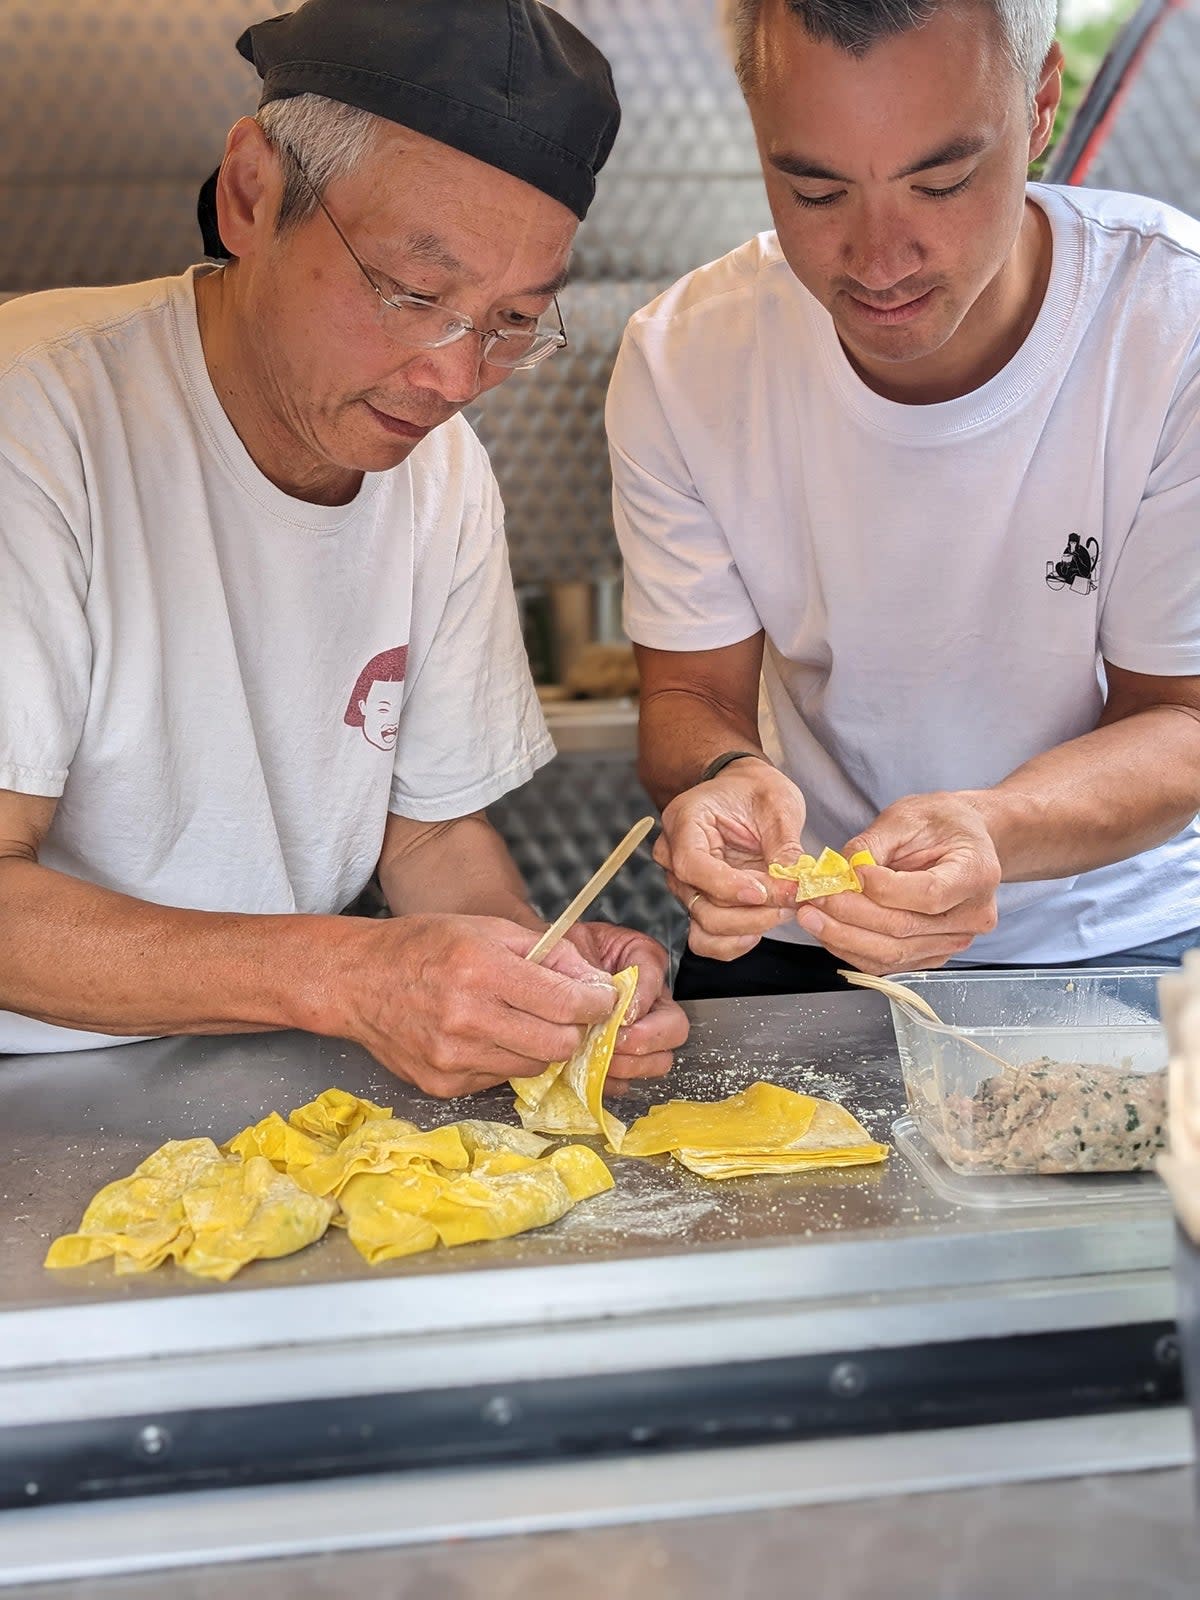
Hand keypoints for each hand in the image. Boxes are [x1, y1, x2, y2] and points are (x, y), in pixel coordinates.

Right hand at [333, 914, 618, 1096]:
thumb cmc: (424, 946)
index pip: (567, 1004)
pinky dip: (504, 1059)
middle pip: (559, 1044)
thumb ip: (549, 953)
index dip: (597, 1004)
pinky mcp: (442, 1085)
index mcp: (482, 970)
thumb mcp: (488, 928)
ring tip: (516, 1019)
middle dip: (572, 1028)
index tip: (602, 1000)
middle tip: (565, 1012)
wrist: (356, 980)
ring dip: (538, 1046)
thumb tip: (597, 982)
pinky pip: (499, 1079)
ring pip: (534, 1067)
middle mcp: (467, 1018)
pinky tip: (483, 1035)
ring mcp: (453, 1058)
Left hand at [564, 920, 688, 1078]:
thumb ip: (586, 962)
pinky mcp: (622, 1058)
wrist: (544, 971)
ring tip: (598, 1057)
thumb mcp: (572, 943)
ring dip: (629, 1064)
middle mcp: (651, 999)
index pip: (656, 978)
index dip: (641, 1001)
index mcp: (644, 960)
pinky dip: (610, 1080)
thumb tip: (604, 995)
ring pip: (659, 1059)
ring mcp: (642, 1032)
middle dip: (644, 1039)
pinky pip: (630, 1080)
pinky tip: (587, 1069)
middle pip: (674, 1027)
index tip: (620, 1013)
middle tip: (613, 1040)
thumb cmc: (561, 955)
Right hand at [656, 761, 807, 960]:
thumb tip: (795, 884)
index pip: (692, 864)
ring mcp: (685, 884)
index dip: (727, 885)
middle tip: (790, 900)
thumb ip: (784, 844)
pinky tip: (761, 926)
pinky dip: (735, 942)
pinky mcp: (700, 903)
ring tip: (782, 909)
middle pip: (700, 903)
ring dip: (747, 928)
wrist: (745, 793)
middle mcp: (675, 857)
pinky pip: (707, 938)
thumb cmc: (755, 791)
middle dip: (750, 912)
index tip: (763, 892)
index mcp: (684, 822)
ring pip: (704, 926)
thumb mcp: (777, 804)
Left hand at [795, 792, 999, 974]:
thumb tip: (839, 872)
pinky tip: (829, 931)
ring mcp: (954, 940)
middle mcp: (972, 915)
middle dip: (850, 915)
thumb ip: (873, 843)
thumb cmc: (941, 823)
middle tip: (812, 899)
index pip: (927, 895)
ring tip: (811, 917)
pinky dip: (854, 949)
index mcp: (975, 873)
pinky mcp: (933, 953)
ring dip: (845, 938)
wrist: (964, 840)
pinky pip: (890, 962)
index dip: (883, 888)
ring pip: (893, 953)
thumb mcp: (908, 815)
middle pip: (904, 928)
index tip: (850, 872)